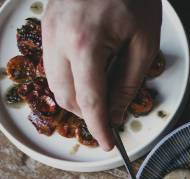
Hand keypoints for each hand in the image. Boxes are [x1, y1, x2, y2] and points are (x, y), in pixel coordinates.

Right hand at [42, 0, 160, 149]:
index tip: (107, 144)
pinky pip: (52, 64)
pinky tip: (90, 73)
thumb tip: (117, 114)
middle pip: (66, 97)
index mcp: (85, 45)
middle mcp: (58, 40)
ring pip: (54, 83)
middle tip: (112, 115)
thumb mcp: (143, 43)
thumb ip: (129, 83)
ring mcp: (48, 31)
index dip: (99, 127)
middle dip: (88, 113)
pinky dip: (68, 77)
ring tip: (103, 94)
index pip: (89, 101)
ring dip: (76, 97)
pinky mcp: (46, 24)